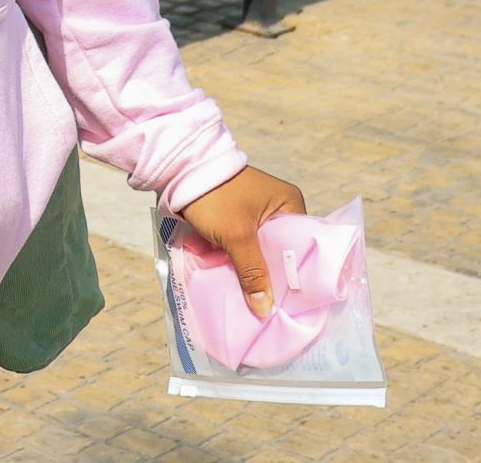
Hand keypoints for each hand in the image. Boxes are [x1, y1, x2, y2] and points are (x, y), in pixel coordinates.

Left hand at [177, 166, 306, 318]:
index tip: (289, 299)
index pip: (300, 245)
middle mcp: (277, 206)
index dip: (293, 273)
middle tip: (265, 301)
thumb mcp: (236, 235)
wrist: (179, 170)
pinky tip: (230, 275)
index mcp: (289, 202)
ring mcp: (256, 212)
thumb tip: (266, 309)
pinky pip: (243, 244)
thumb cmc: (216, 196)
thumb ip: (252, 272)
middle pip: (278, 251)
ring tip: (247, 293)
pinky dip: (235, 257)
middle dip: (267, 273)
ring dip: (248, 267)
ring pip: (258, 250)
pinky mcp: (237, 217)